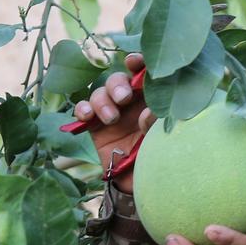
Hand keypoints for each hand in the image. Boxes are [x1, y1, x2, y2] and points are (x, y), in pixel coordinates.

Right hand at [73, 52, 152, 191]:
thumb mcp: (162, 138)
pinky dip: (83, 109)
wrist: (140, 182)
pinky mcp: (94, 125)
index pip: (143, 73)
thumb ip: (157, 123)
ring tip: (112, 118)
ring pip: (99, 92)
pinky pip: (83, 109)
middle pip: (117, 80)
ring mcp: (111, 111)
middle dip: (118, 85)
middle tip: (124, 99)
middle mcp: (130, 101)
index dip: (137, 62)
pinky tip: (88, 117)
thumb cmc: (158, 155)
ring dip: (103, 101)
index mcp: (151, 97)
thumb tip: (148, 112)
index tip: (134, 61)